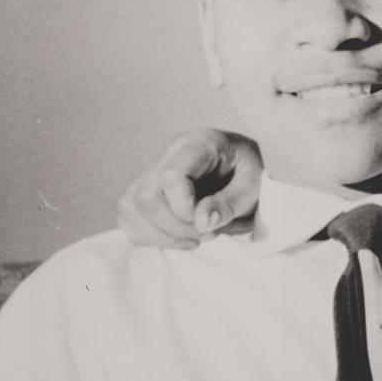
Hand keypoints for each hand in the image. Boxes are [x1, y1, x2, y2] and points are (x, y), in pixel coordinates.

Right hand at [116, 129, 263, 247]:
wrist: (248, 166)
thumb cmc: (253, 172)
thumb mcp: (254, 187)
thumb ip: (230, 203)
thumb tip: (201, 223)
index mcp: (200, 143)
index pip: (171, 176)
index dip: (184, 208)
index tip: (208, 223)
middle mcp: (170, 151)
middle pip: (145, 196)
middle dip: (174, 226)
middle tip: (206, 234)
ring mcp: (153, 168)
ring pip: (129, 206)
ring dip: (160, 234)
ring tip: (194, 237)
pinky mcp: (145, 186)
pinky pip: (128, 216)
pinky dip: (149, 235)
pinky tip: (178, 237)